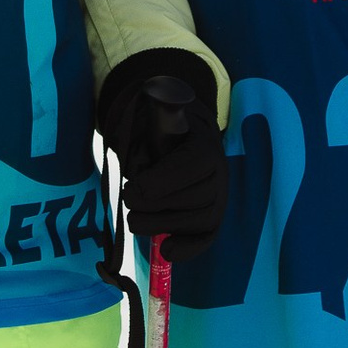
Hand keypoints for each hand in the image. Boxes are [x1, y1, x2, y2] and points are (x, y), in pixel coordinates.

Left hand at [96, 49, 227, 260]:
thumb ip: (159, 110)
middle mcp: (219, 174)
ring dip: (160, 225)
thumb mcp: (159, 116)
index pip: (192, 166)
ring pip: (197, 221)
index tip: (132, 190)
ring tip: (134, 221)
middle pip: (193, 198)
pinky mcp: (211, 221)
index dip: (162, 182)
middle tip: (127, 200)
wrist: (180, 145)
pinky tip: (168, 253)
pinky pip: (206, 238)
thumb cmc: (162, 134)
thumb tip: (159, 95)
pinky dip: (189, 249)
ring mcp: (219, 200)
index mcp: (205, 146)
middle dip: (154, 205)